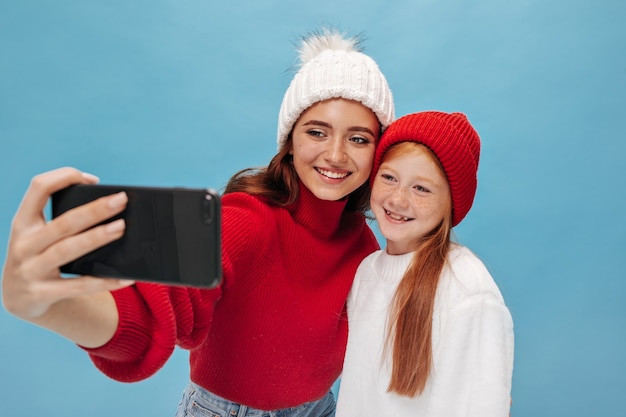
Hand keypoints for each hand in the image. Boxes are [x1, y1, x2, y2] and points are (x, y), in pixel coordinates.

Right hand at [2, 167, 134, 321]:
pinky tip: (125, 277)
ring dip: (97, 237)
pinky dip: (104, 281)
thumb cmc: (38, 255)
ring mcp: (31, 271)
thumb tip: (109, 207)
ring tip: (122, 228)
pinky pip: (78, 286)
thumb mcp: (38, 235)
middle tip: (121, 200)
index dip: (65, 177)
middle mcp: (23, 245)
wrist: (17, 298)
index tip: (92, 179)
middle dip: (94, 210)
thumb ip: (62, 220)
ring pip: (68, 250)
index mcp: (23, 223)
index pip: (39, 188)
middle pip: (63, 222)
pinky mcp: (42, 294)